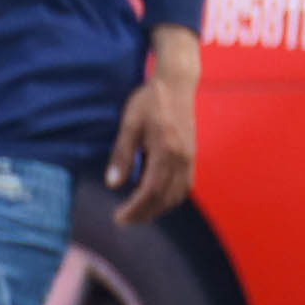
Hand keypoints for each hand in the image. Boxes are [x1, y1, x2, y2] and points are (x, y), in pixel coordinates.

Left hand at [107, 31, 197, 223]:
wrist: (177, 84)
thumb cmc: (149, 101)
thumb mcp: (129, 125)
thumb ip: (122, 155)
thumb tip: (113, 184)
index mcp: (166, 151)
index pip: (151, 191)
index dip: (135, 209)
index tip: (119, 218)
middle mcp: (182, 158)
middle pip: (166, 197)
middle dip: (145, 213)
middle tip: (124, 220)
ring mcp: (190, 158)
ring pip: (178, 194)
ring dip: (159, 208)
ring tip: (139, 212)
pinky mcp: (191, 155)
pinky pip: (185, 184)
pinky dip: (171, 197)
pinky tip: (156, 196)